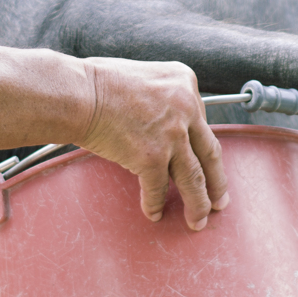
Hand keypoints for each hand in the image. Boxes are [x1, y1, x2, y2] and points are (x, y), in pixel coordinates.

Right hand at [81, 59, 229, 228]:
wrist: (78, 93)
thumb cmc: (99, 82)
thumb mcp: (145, 77)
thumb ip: (162, 97)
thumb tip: (163, 124)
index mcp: (185, 82)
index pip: (201, 122)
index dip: (198, 144)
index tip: (202, 159)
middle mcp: (186, 107)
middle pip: (209, 153)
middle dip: (216, 181)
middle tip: (219, 199)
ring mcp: (172, 134)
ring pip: (194, 178)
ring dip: (198, 203)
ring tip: (198, 219)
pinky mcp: (153, 157)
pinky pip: (158, 188)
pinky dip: (155, 203)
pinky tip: (153, 212)